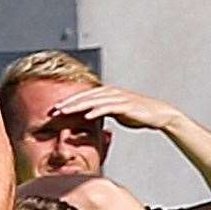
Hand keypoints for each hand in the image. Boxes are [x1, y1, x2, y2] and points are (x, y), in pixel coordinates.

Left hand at [50, 86, 180, 133]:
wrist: (159, 115)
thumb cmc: (135, 114)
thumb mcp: (114, 112)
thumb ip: (101, 112)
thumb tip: (86, 117)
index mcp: (106, 93)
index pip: (82, 97)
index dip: (67, 102)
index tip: (52, 110)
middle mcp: (110, 92)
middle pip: (84, 97)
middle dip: (67, 103)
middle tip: (52, 110)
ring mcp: (118, 98)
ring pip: (93, 101)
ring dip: (77, 106)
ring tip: (64, 112)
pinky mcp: (126, 105)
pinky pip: (109, 108)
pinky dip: (97, 111)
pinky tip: (87, 116)